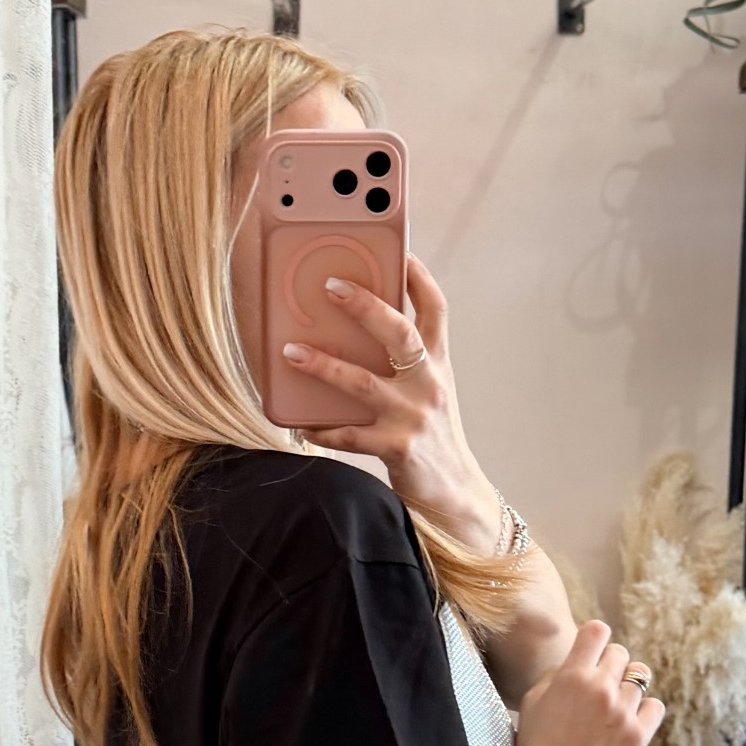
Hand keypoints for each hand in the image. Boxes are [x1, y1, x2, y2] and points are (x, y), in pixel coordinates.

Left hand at [280, 255, 501, 551]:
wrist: (455, 493)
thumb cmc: (433, 437)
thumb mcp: (429, 392)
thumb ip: (405, 364)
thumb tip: (355, 333)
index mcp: (438, 364)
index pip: (435, 309)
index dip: (418, 277)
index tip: (399, 251)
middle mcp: (429, 383)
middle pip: (399, 331)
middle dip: (364, 305)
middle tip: (330, 286)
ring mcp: (413, 415)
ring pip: (362, 382)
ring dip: (323, 365)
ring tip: (291, 353)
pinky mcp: (397, 447)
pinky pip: (349, 435)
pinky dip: (322, 429)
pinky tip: (301, 425)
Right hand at [516, 622, 664, 745]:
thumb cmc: (537, 744)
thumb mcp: (532, 700)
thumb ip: (557, 674)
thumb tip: (579, 660)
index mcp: (572, 675)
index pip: (597, 631)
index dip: (596, 638)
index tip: (593, 650)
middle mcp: (601, 688)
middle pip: (620, 653)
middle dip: (609, 665)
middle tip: (599, 687)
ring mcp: (623, 711)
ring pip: (639, 677)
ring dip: (626, 687)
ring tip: (613, 706)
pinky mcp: (638, 734)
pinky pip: (655, 705)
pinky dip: (644, 709)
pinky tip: (629, 720)